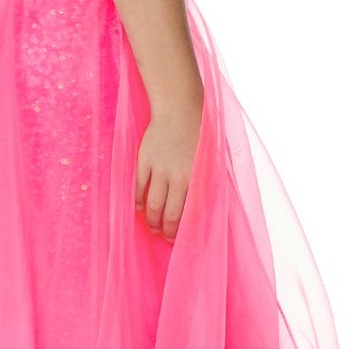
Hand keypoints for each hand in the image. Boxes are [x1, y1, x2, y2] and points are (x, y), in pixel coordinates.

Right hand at [133, 105, 201, 241]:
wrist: (179, 110)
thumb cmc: (198, 135)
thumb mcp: (210, 159)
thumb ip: (206, 182)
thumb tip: (202, 207)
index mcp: (197, 178)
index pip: (189, 213)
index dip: (183, 230)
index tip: (179, 238)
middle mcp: (178, 177)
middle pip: (169, 213)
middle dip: (166, 230)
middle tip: (164, 236)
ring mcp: (159, 169)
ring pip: (152, 204)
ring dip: (151, 220)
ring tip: (151, 226)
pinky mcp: (144, 161)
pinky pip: (139, 188)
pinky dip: (138, 201)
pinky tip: (140, 208)